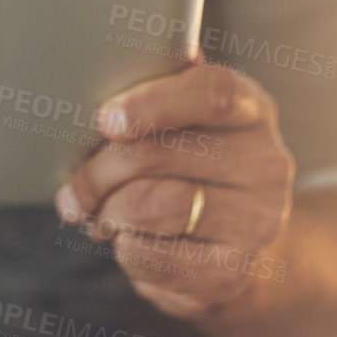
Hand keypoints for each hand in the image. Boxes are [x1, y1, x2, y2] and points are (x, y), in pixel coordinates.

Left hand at [53, 52, 294, 319]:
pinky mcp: (236, 271)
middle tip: (72, 191)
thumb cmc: (195, 172)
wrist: (240, 250)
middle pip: (162, 153)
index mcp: (251, 109)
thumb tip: (108, 65)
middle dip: (100, 172)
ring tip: (98, 217)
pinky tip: (125, 242)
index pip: (212, 93)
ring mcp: (257, 220)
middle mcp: (264, 162)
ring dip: (109, 213)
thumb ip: (159, 95)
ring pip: (156, 205)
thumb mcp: (190, 125)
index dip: (153, 103)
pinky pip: (160, 258)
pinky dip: (127, 249)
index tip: (106, 120)